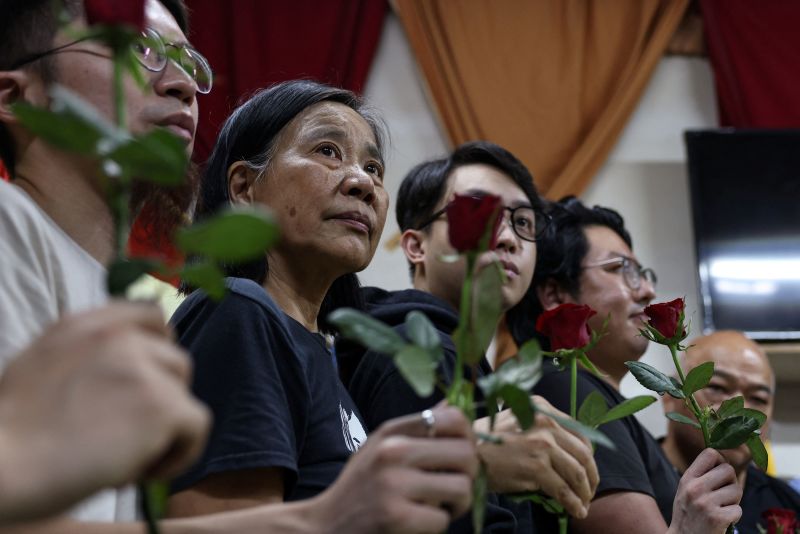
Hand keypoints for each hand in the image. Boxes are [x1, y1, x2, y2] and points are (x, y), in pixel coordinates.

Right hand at [0, 302, 209, 523]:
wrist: (0, 466)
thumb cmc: (10, 434)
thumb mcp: (39, 367)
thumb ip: (86, 356)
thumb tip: (132, 370)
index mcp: (83, 325)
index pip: (150, 314)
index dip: (160, 346)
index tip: (151, 379)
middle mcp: (118, 337)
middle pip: (175, 359)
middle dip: (161, 397)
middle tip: (126, 436)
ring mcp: (143, 368)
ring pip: (185, 395)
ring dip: (166, 429)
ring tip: (128, 458)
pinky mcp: (163, 405)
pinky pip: (198, 425)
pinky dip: (181, 453)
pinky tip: (143, 472)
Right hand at [313, 405, 477, 533]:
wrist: (325, 527)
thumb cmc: (360, 487)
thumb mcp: (381, 447)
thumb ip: (417, 428)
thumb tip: (453, 403)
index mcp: (392, 430)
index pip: (453, 417)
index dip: (469, 437)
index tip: (461, 455)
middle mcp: (393, 451)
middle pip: (466, 453)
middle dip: (469, 475)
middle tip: (455, 487)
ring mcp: (394, 484)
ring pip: (461, 487)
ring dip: (457, 504)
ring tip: (440, 507)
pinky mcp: (396, 517)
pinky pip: (442, 520)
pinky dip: (436, 526)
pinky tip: (418, 524)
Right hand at [475, 395, 598, 517]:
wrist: (466, 451)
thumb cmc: (486, 439)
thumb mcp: (515, 419)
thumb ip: (539, 426)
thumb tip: (564, 453)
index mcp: (542, 407)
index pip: (579, 431)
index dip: (588, 454)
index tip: (587, 468)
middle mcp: (545, 422)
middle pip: (583, 453)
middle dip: (591, 476)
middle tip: (590, 490)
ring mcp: (542, 444)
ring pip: (577, 473)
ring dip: (584, 492)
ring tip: (583, 503)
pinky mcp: (536, 467)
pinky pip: (563, 490)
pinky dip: (574, 503)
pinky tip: (576, 511)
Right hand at [668, 448, 741, 533]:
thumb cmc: (688, 513)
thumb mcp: (686, 489)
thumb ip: (701, 475)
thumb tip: (725, 461)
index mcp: (688, 478)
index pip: (711, 453)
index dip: (721, 461)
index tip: (720, 472)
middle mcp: (695, 488)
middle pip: (728, 470)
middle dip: (731, 482)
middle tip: (723, 493)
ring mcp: (706, 503)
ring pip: (737, 490)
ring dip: (734, 501)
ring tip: (721, 508)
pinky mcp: (717, 518)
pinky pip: (738, 510)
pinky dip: (734, 516)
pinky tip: (722, 520)